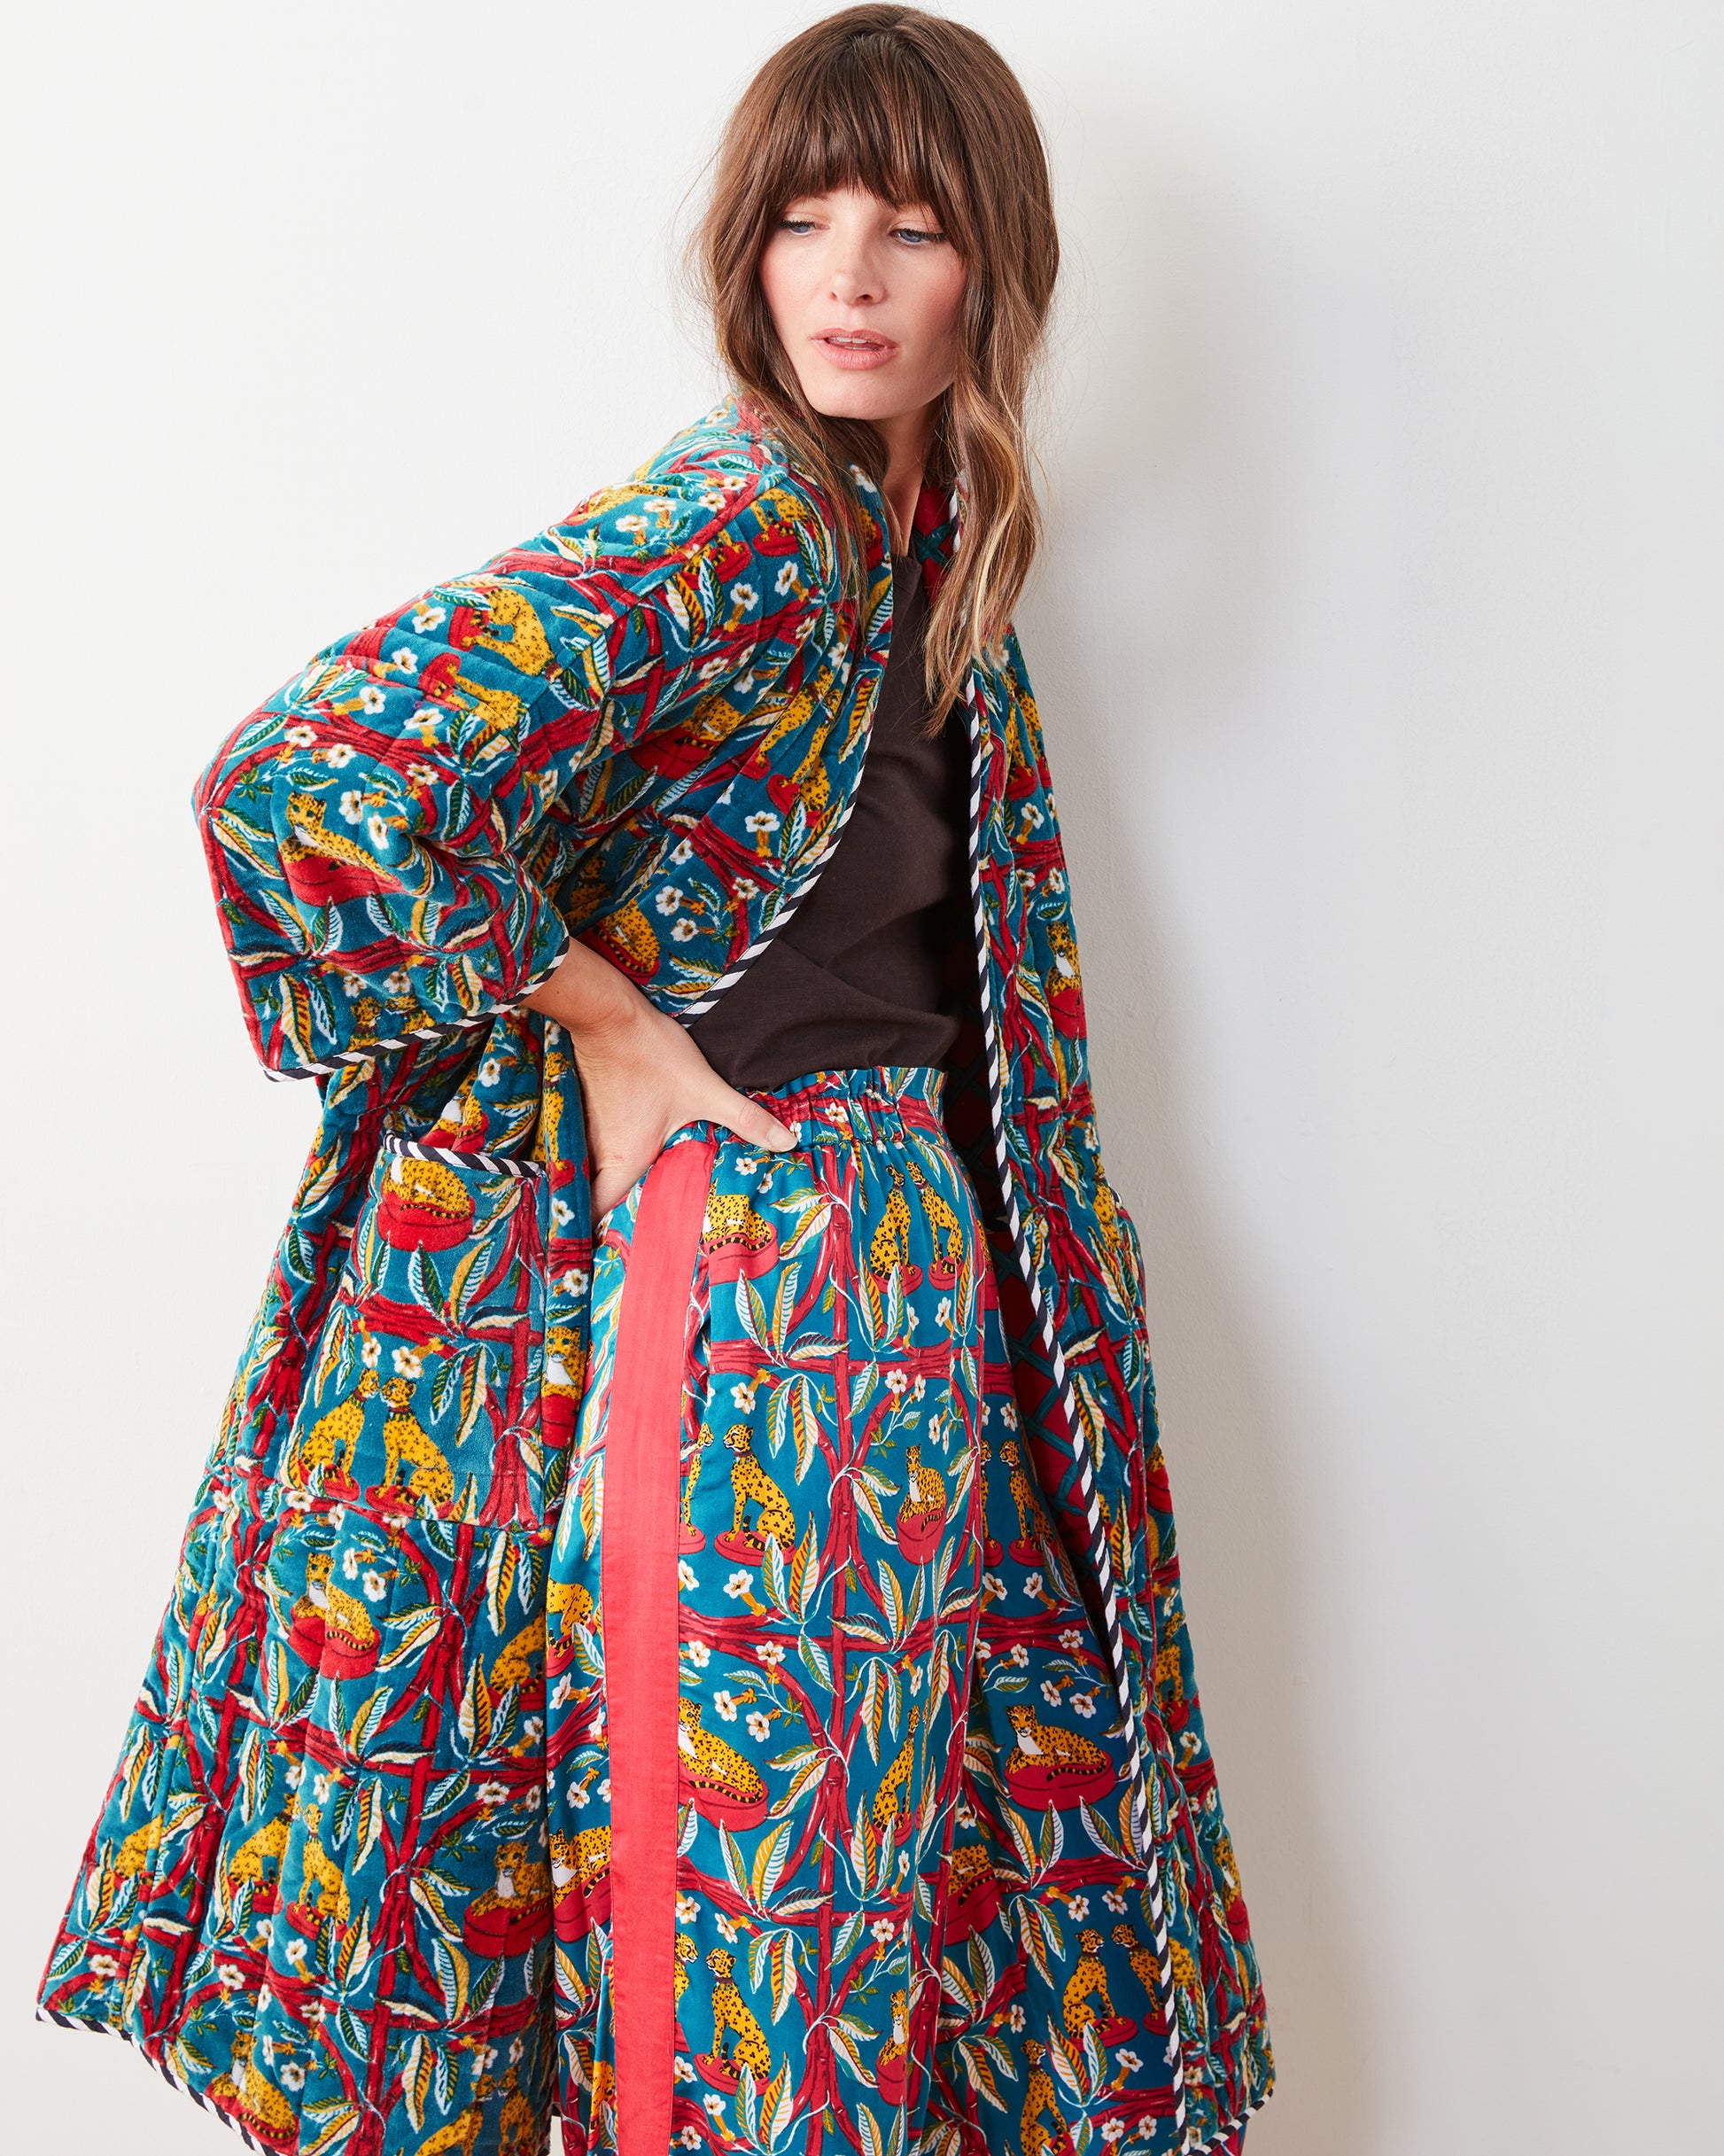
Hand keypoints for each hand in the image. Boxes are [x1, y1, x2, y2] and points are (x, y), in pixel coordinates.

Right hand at [523, 939, 795, 1221]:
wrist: (607, 1012)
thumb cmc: (651, 1054)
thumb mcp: (705, 1089)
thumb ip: (744, 1118)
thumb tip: (786, 1143)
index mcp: (624, 1158)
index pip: (597, 1211)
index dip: (599, 1233)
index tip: (614, 1247)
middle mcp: (600, 1149)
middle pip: (596, 1193)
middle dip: (610, 1209)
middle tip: (633, 1222)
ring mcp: (589, 1127)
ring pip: (595, 1167)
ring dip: (610, 1178)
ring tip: (639, 1190)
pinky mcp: (591, 1106)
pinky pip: (597, 1141)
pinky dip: (611, 1150)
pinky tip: (634, 1145)